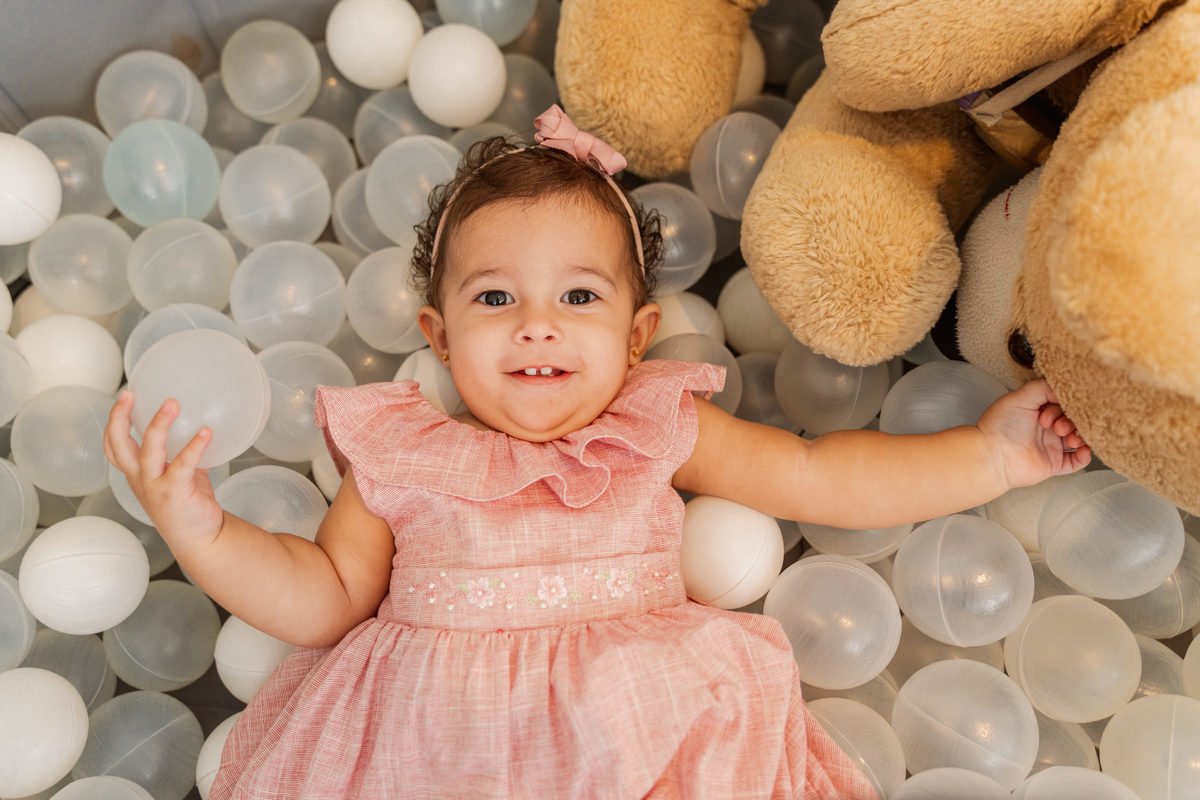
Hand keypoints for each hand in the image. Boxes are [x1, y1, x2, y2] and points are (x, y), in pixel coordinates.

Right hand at [103, 391, 224, 546]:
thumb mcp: (180, 475)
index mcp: (138, 473)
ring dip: (158, 425)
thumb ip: (183, 455)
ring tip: (172, 403)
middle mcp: (141, 479)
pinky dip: (194, 446)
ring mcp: (155, 486)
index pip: (113, 447)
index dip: (114, 422)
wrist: (200, 538)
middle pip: (118, 446)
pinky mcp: (175, 493)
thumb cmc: (188, 505)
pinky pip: (183, 465)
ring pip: (149, 451)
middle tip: (128, 393)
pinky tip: (206, 432)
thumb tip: (200, 428)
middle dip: (119, 418)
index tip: (123, 398)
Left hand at [977, 379, 1091, 488]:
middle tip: (1057, 427)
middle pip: (1073, 421)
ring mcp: (1050, 446)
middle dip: (1071, 422)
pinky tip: (1082, 450)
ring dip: (1081, 437)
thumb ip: (1043, 388)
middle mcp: (1045, 428)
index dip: (1063, 405)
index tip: (1052, 409)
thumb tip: (1065, 388)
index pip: (1063, 404)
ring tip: (1070, 438)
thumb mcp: (1020, 397)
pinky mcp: (1053, 464)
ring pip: (1078, 439)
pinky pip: (1077, 462)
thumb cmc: (999, 426)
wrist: (991, 455)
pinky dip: (1084, 456)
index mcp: (1038, 411)